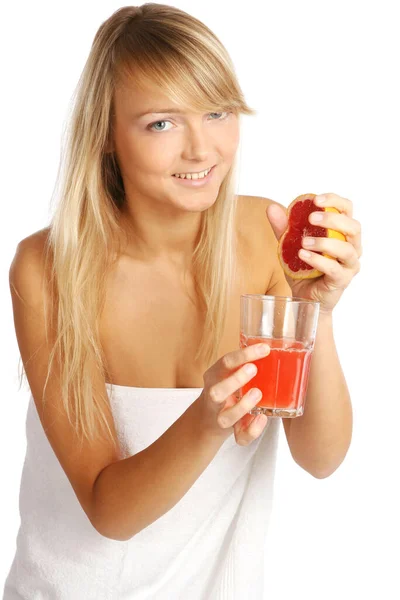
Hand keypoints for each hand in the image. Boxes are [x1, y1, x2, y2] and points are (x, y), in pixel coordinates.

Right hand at [197, 343, 270, 445]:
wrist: (208, 418)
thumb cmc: (227, 388)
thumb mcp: (229, 372)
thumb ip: (245, 362)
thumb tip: (277, 344)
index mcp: (215, 376)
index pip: (225, 363)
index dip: (244, 355)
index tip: (264, 349)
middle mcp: (214, 396)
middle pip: (216, 392)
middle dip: (235, 381)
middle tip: (254, 370)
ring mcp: (221, 416)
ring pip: (226, 417)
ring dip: (243, 406)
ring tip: (258, 393)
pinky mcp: (231, 432)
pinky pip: (240, 437)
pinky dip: (253, 430)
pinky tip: (262, 418)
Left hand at [266, 193, 362, 313]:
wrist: (303, 299)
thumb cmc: (303, 269)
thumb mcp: (290, 246)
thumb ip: (283, 228)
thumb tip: (271, 208)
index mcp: (342, 233)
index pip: (347, 209)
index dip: (335, 201)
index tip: (316, 199)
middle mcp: (352, 247)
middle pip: (353, 227)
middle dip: (332, 219)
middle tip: (311, 218)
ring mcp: (349, 265)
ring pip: (347, 249)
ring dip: (325, 242)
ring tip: (304, 242)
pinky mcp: (342, 280)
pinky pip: (334, 269)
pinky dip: (318, 260)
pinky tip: (303, 255)